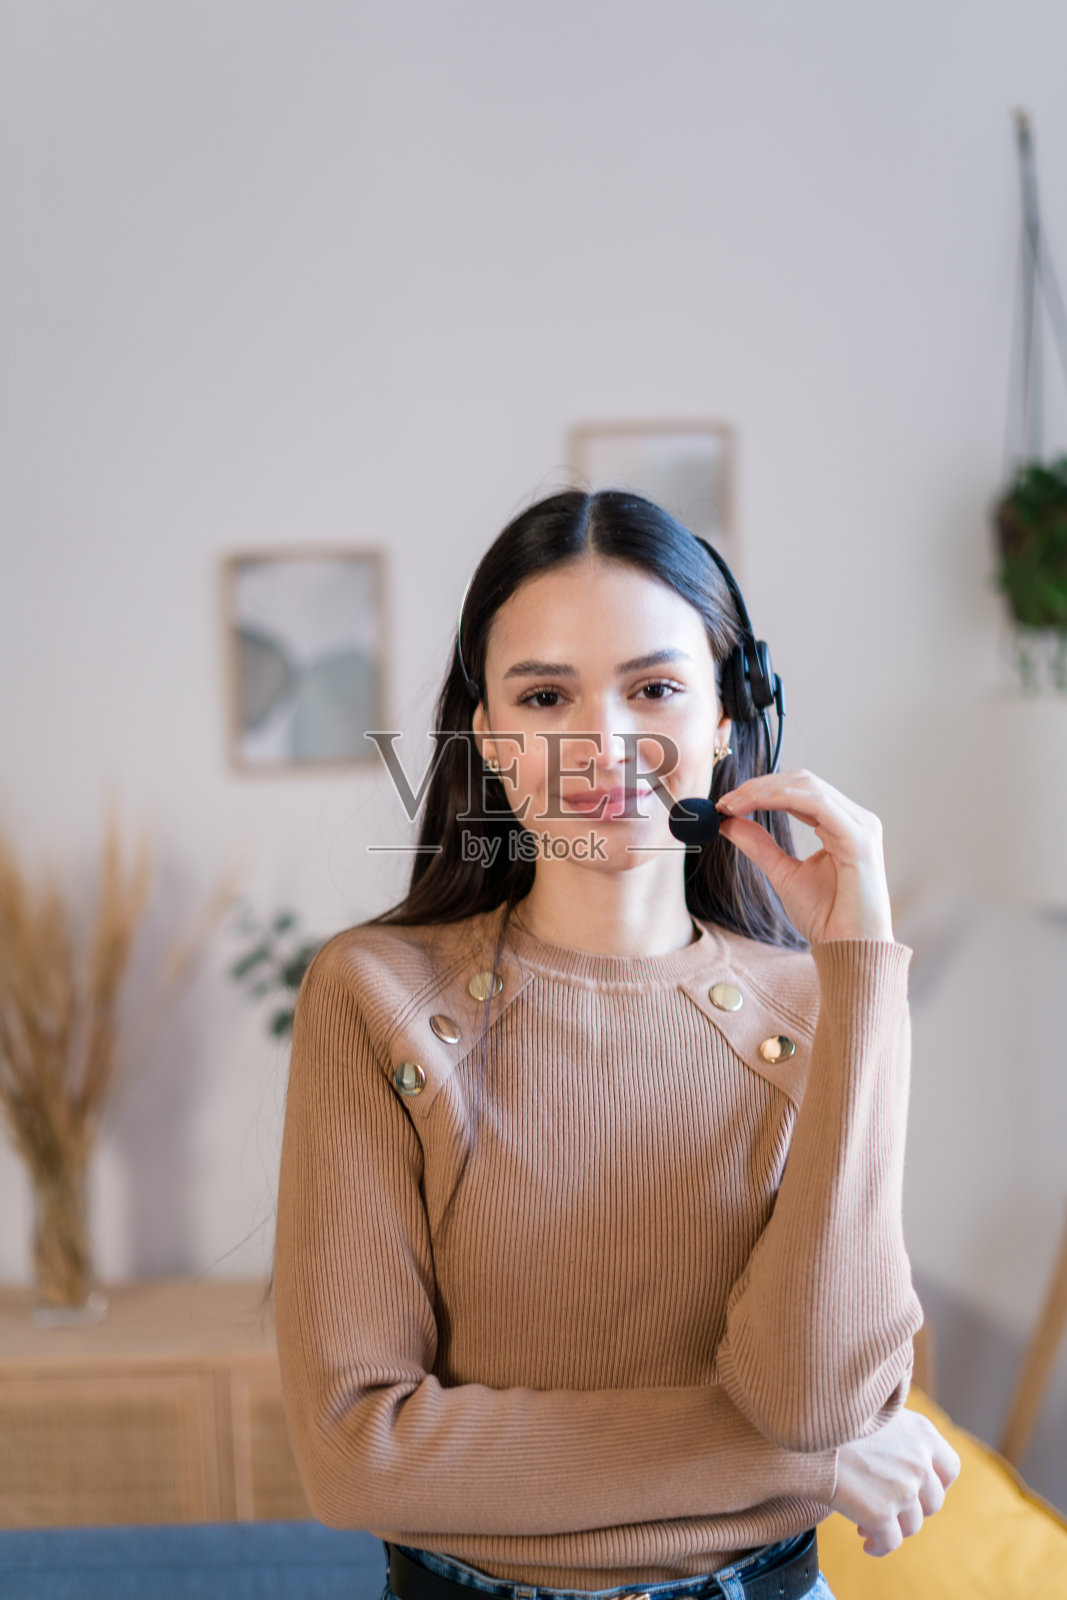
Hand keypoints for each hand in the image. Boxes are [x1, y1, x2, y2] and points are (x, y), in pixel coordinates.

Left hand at [715, 770, 893, 943]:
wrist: (849, 950)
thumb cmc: (826, 918)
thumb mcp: (784, 874)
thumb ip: (759, 845)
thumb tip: (729, 821)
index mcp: (841, 825)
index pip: (799, 791)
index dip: (761, 790)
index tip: (725, 804)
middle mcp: (855, 819)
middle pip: (803, 781)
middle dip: (759, 786)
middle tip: (724, 802)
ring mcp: (861, 826)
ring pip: (808, 787)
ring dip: (764, 790)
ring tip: (732, 804)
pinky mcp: (859, 839)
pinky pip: (817, 804)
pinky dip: (781, 799)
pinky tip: (754, 805)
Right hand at [829, 1408, 960, 1556]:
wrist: (807, 1426)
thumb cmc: (835, 1416)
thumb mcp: (878, 1412)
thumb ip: (899, 1434)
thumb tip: (901, 1458)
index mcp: (922, 1434)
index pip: (950, 1468)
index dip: (936, 1483)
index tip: (918, 1489)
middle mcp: (919, 1462)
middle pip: (932, 1502)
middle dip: (912, 1509)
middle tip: (886, 1507)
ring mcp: (903, 1490)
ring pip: (912, 1525)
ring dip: (892, 1527)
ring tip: (866, 1523)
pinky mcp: (881, 1513)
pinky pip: (890, 1543)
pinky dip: (879, 1547)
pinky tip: (866, 1543)